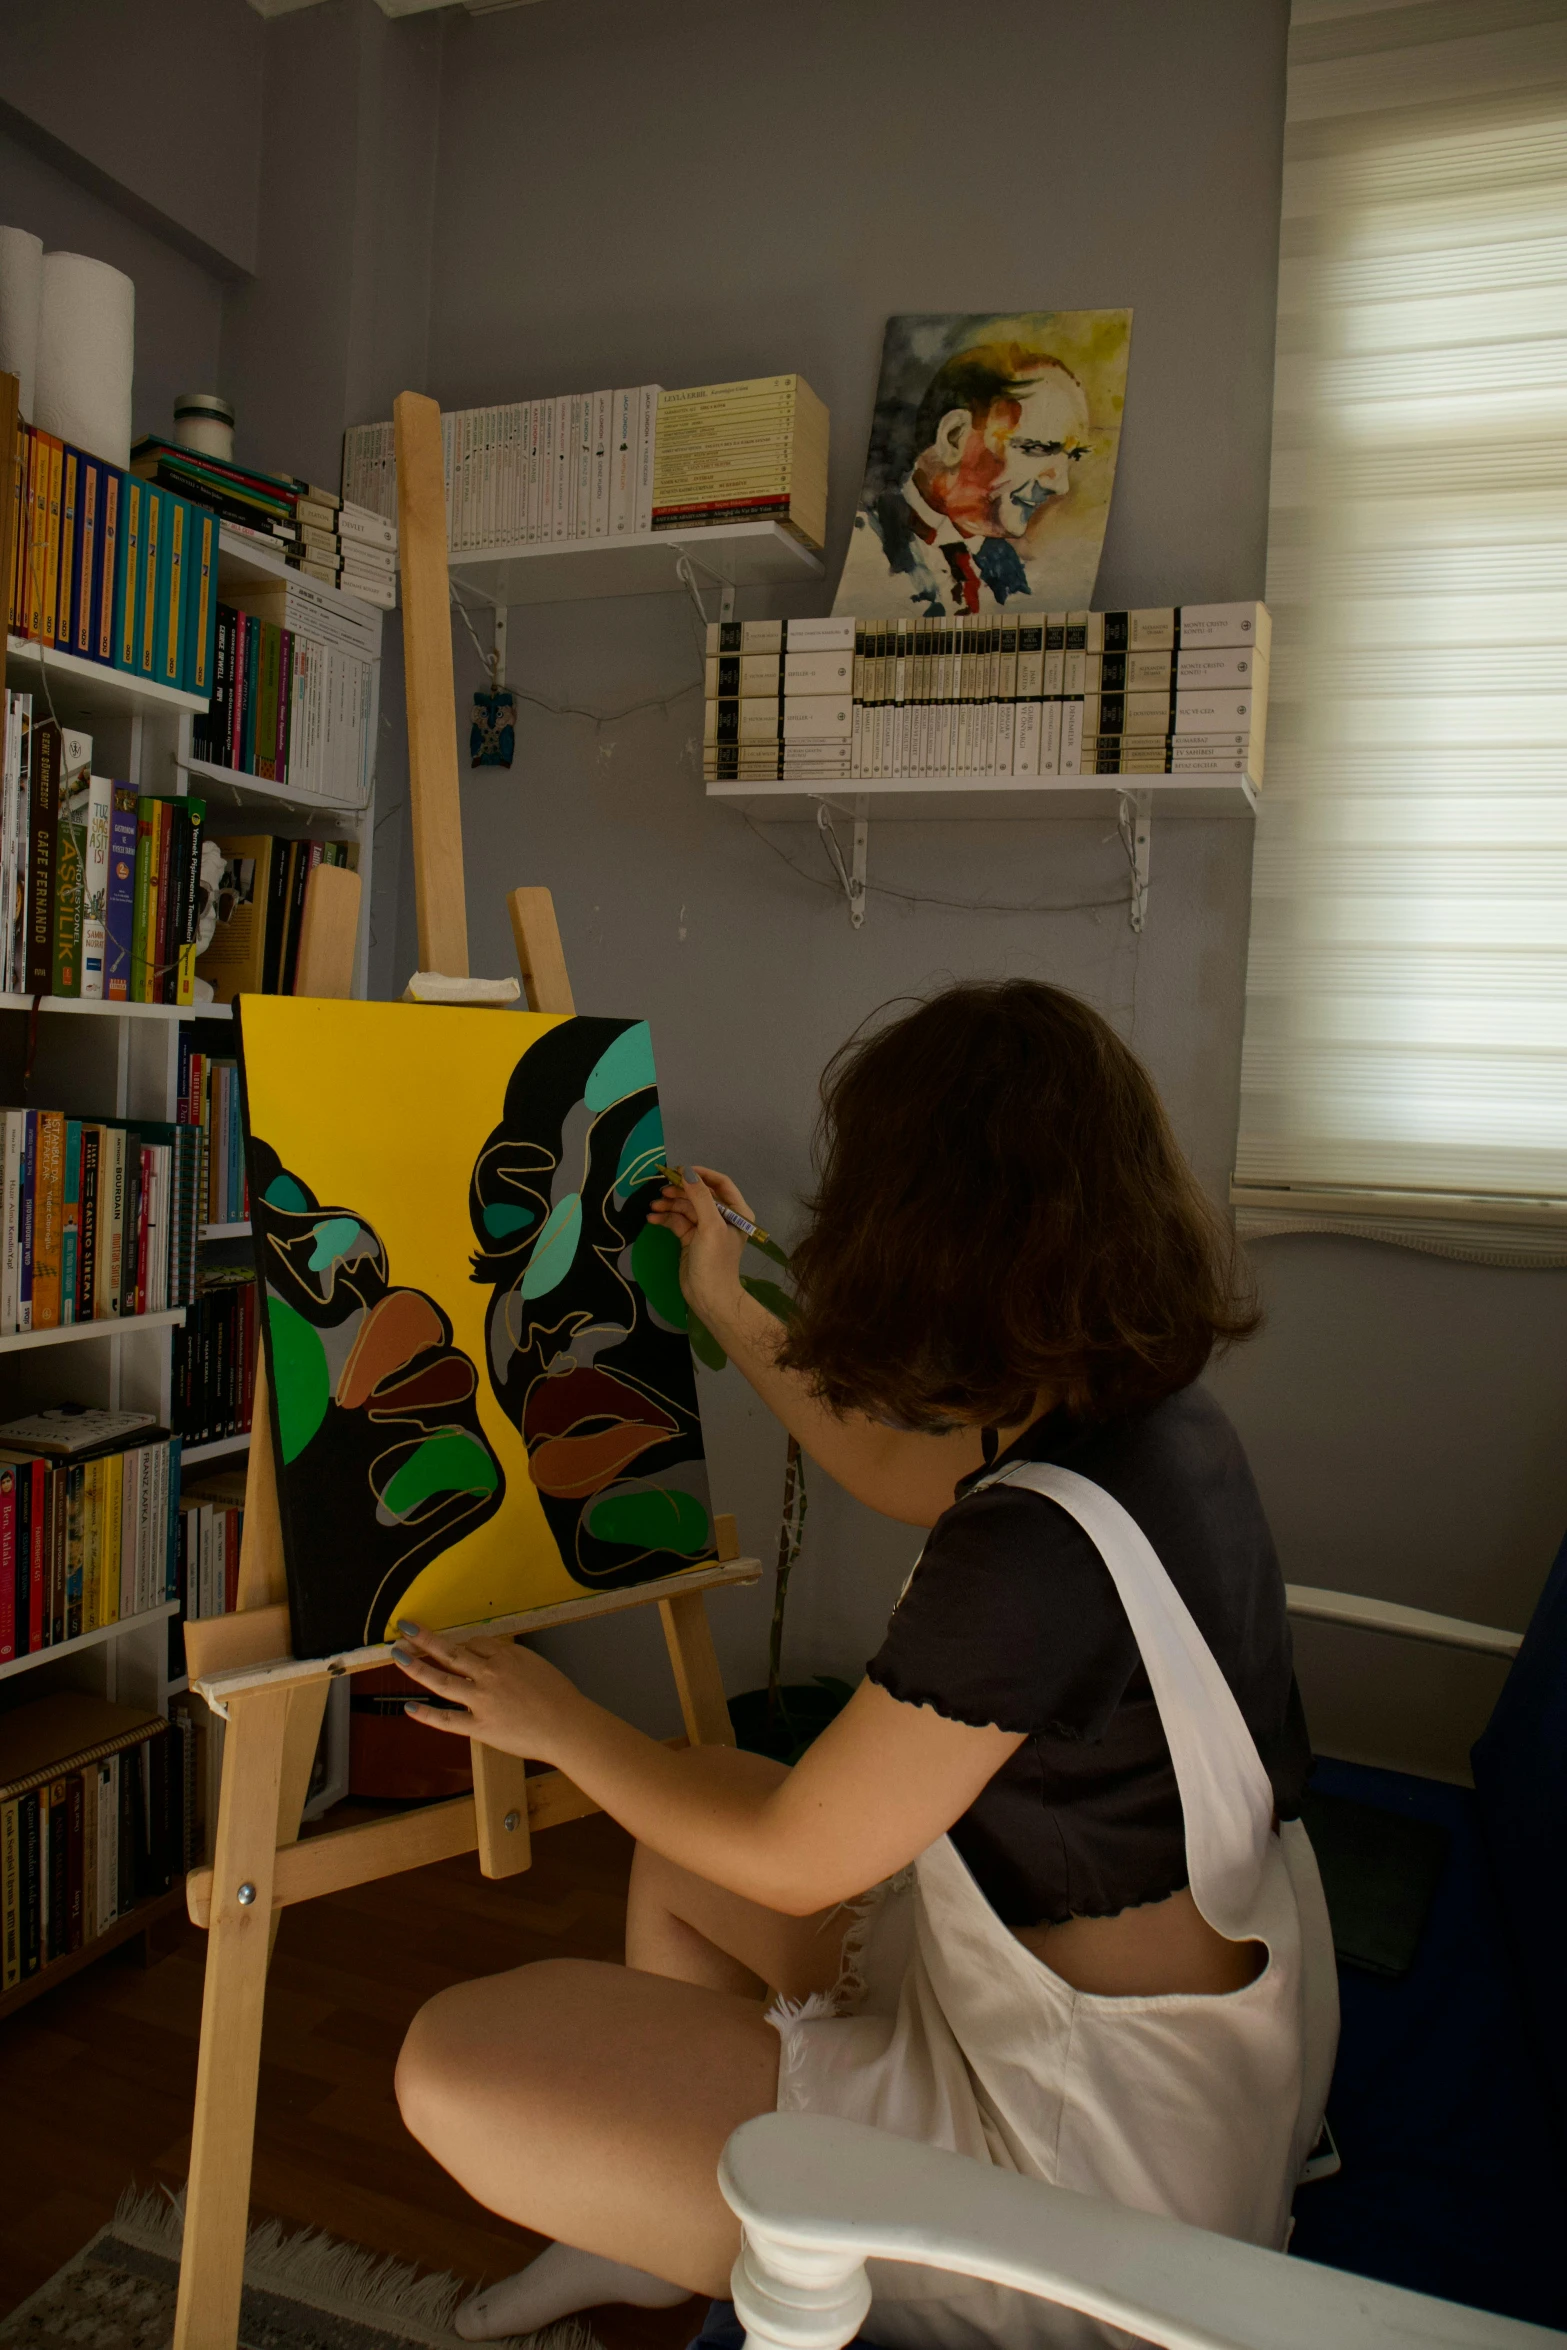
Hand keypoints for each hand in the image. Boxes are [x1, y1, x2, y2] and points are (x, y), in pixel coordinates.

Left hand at [392, 1621, 584, 1763]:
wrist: (568, 1726)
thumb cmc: (559, 1697)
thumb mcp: (536, 1665)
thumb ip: (511, 1661)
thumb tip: (491, 1657)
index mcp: (506, 1656)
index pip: (475, 1643)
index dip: (462, 1644)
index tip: (454, 1647)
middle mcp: (490, 1674)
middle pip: (451, 1652)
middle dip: (425, 1638)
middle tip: (405, 1628)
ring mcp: (482, 1701)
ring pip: (442, 1680)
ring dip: (417, 1667)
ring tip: (398, 1656)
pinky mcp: (479, 1726)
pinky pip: (447, 1720)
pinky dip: (427, 1714)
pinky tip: (410, 1707)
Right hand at [645, 1162, 748, 1328]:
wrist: (708, 1296)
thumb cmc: (715, 1260)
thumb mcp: (710, 1225)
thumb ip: (700, 1197)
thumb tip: (688, 1172)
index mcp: (736, 1211)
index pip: (720, 1183)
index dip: (701, 1175)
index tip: (681, 1170)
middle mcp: (722, 1217)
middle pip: (699, 1194)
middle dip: (680, 1191)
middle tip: (662, 1189)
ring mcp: (705, 1228)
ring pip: (685, 1207)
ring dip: (669, 1204)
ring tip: (654, 1206)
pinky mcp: (690, 1238)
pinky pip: (677, 1221)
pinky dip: (665, 1218)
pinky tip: (652, 1218)